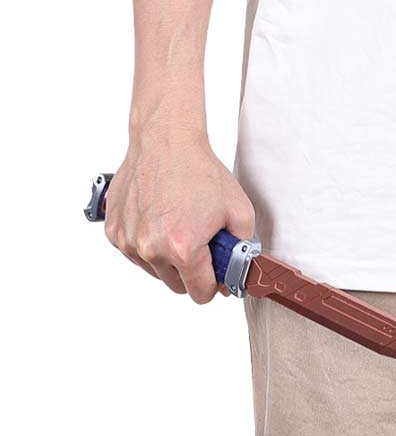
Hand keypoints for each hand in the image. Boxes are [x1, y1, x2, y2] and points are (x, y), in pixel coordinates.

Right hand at [103, 129, 255, 303]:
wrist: (165, 142)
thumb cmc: (200, 172)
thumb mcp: (240, 211)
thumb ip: (242, 249)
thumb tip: (237, 271)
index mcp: (183, 248)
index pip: (200, 293)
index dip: (213, 285)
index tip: (216, 274)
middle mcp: (150, 248)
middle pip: (176, 286)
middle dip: (192, 271)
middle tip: (202, 244)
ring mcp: (128, 241)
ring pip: (154, 271)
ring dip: (168, 258)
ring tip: (180, 225)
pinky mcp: (114, 231)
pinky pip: (135, 252)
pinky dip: (148, 243)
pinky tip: (160, 219)